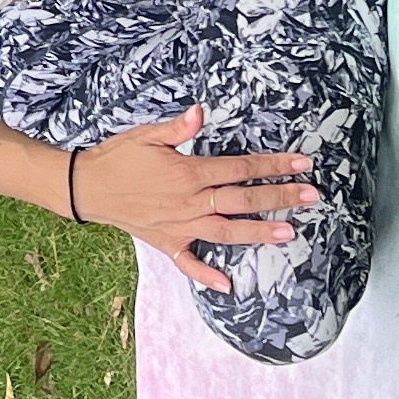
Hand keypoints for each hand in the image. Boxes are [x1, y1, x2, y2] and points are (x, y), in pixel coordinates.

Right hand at [66, 106, 319, 292]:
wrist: (87, 186)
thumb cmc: (118, 157)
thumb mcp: (146, 135)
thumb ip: (177, 128)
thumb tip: (200, 112)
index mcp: (188, 172)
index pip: (239, 168)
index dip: (272, 165)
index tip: (301, 164)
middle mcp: (189, 202)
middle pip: (242, 199)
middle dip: (279, 197)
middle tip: (312, 196)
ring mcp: (179, 226)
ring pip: (226, 231)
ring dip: (258, 232)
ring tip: (289, 233)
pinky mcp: (166, 242)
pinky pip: (189, 263)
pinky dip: (207, 275)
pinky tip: (228, 285)